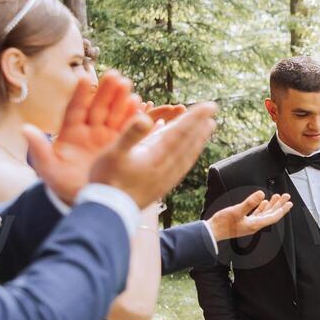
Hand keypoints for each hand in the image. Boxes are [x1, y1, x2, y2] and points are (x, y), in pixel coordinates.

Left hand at [25, 72, 142, 203]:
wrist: (84, 201)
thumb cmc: (62, 186)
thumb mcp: (49, 169)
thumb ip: (39, 150)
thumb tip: (24, 129)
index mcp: (71, 134)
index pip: (75, 110)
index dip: (80, 95)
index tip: (84, 78)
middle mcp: (90, 132)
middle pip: (99, 108)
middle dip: (107, 92)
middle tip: (116, 76)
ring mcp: (107, 138)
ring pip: (115, 115)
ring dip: (122, 101)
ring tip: (129, 86)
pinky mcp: (121, 147)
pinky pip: (129, 130)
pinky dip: (135, 119)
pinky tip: (142, 107)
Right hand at [87, 100, 217, 208]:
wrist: (109, 213)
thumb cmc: (107, 181)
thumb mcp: (113, 154)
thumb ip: (131, 134)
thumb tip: (147, 117)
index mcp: (157, 155)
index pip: (181, 132)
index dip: (195, 117)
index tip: (210, 106)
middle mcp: (167, 167)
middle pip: (189, 143)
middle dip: (200, 126)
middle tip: (213, 113)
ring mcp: (166, 178)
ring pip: (188, 155)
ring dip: (198, 140)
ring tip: (207, 129)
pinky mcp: (162, 187)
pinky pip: (182, 167)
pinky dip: (190, 156)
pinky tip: (190, 154)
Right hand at [207, 190, 293, 240]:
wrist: (212, 232)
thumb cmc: (222, 224)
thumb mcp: (236, 211)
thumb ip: (249, 203)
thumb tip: (261, 194)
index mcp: (255, 224)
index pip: (273, 216)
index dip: (282, 209)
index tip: (289, 203)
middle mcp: (254, 225)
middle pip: (271, 214)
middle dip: (279, 205)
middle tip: (286, 197)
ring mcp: (249, 224)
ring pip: (264, 213)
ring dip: (271, 205)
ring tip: (277, 197)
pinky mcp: (244, 222)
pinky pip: (257, 214)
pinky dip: (261, 208)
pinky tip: (263, 202)